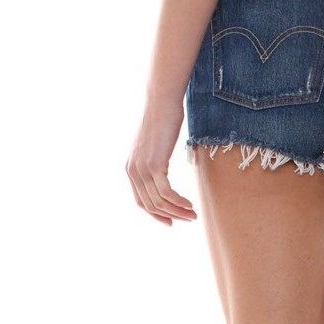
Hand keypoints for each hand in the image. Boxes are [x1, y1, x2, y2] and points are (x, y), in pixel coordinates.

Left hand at [126, 100, 196, 224]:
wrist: (161, 102)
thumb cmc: (163, 120)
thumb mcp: (155, 145)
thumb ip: (155, 161)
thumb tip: (162, 170)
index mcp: (130, 169)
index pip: (141, 202)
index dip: (157, 215)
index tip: (172, 222)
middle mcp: (133, 171)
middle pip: (150, 205)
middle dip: (171, 216)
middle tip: (189, 219)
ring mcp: (142, 169)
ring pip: (159, 202)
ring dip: (177, 211)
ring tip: (193, 214)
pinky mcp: (154, 165)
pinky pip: (166, 192)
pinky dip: (179, 202)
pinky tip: (190, 204)